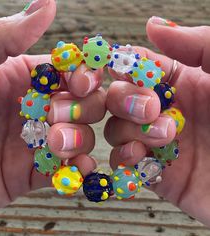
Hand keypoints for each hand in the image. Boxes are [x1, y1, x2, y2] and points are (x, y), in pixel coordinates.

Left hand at [0, 0, 104, 218]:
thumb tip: (47, 3)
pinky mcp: (31, 172)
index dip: (84, 75)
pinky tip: (78, 168)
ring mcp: (35, 141)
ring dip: (78, 141)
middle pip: (83, 104)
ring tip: (56, 146)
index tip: (80, 84)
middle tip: (54, 118)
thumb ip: (3, 38)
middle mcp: (34, 108)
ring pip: (79, 137)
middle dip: (81, 110)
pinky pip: (65, 169)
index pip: (70, 71)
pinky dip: (78, 169)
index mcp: (21, 78)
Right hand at [104, 16, 209, 225]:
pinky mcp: (155, 171)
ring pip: (116, 129)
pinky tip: (141, 155)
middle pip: (118, 98)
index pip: (136, 68)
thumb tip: (152, 25)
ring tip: (165, 136)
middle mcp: (163, 111)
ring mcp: (156, 142)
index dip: (124, 65)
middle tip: (150, 108)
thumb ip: (195, 44)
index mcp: (180, 84)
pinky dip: (125, 157)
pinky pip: (123, 161)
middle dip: (124, 99)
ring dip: (129, 130)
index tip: (122, 67)